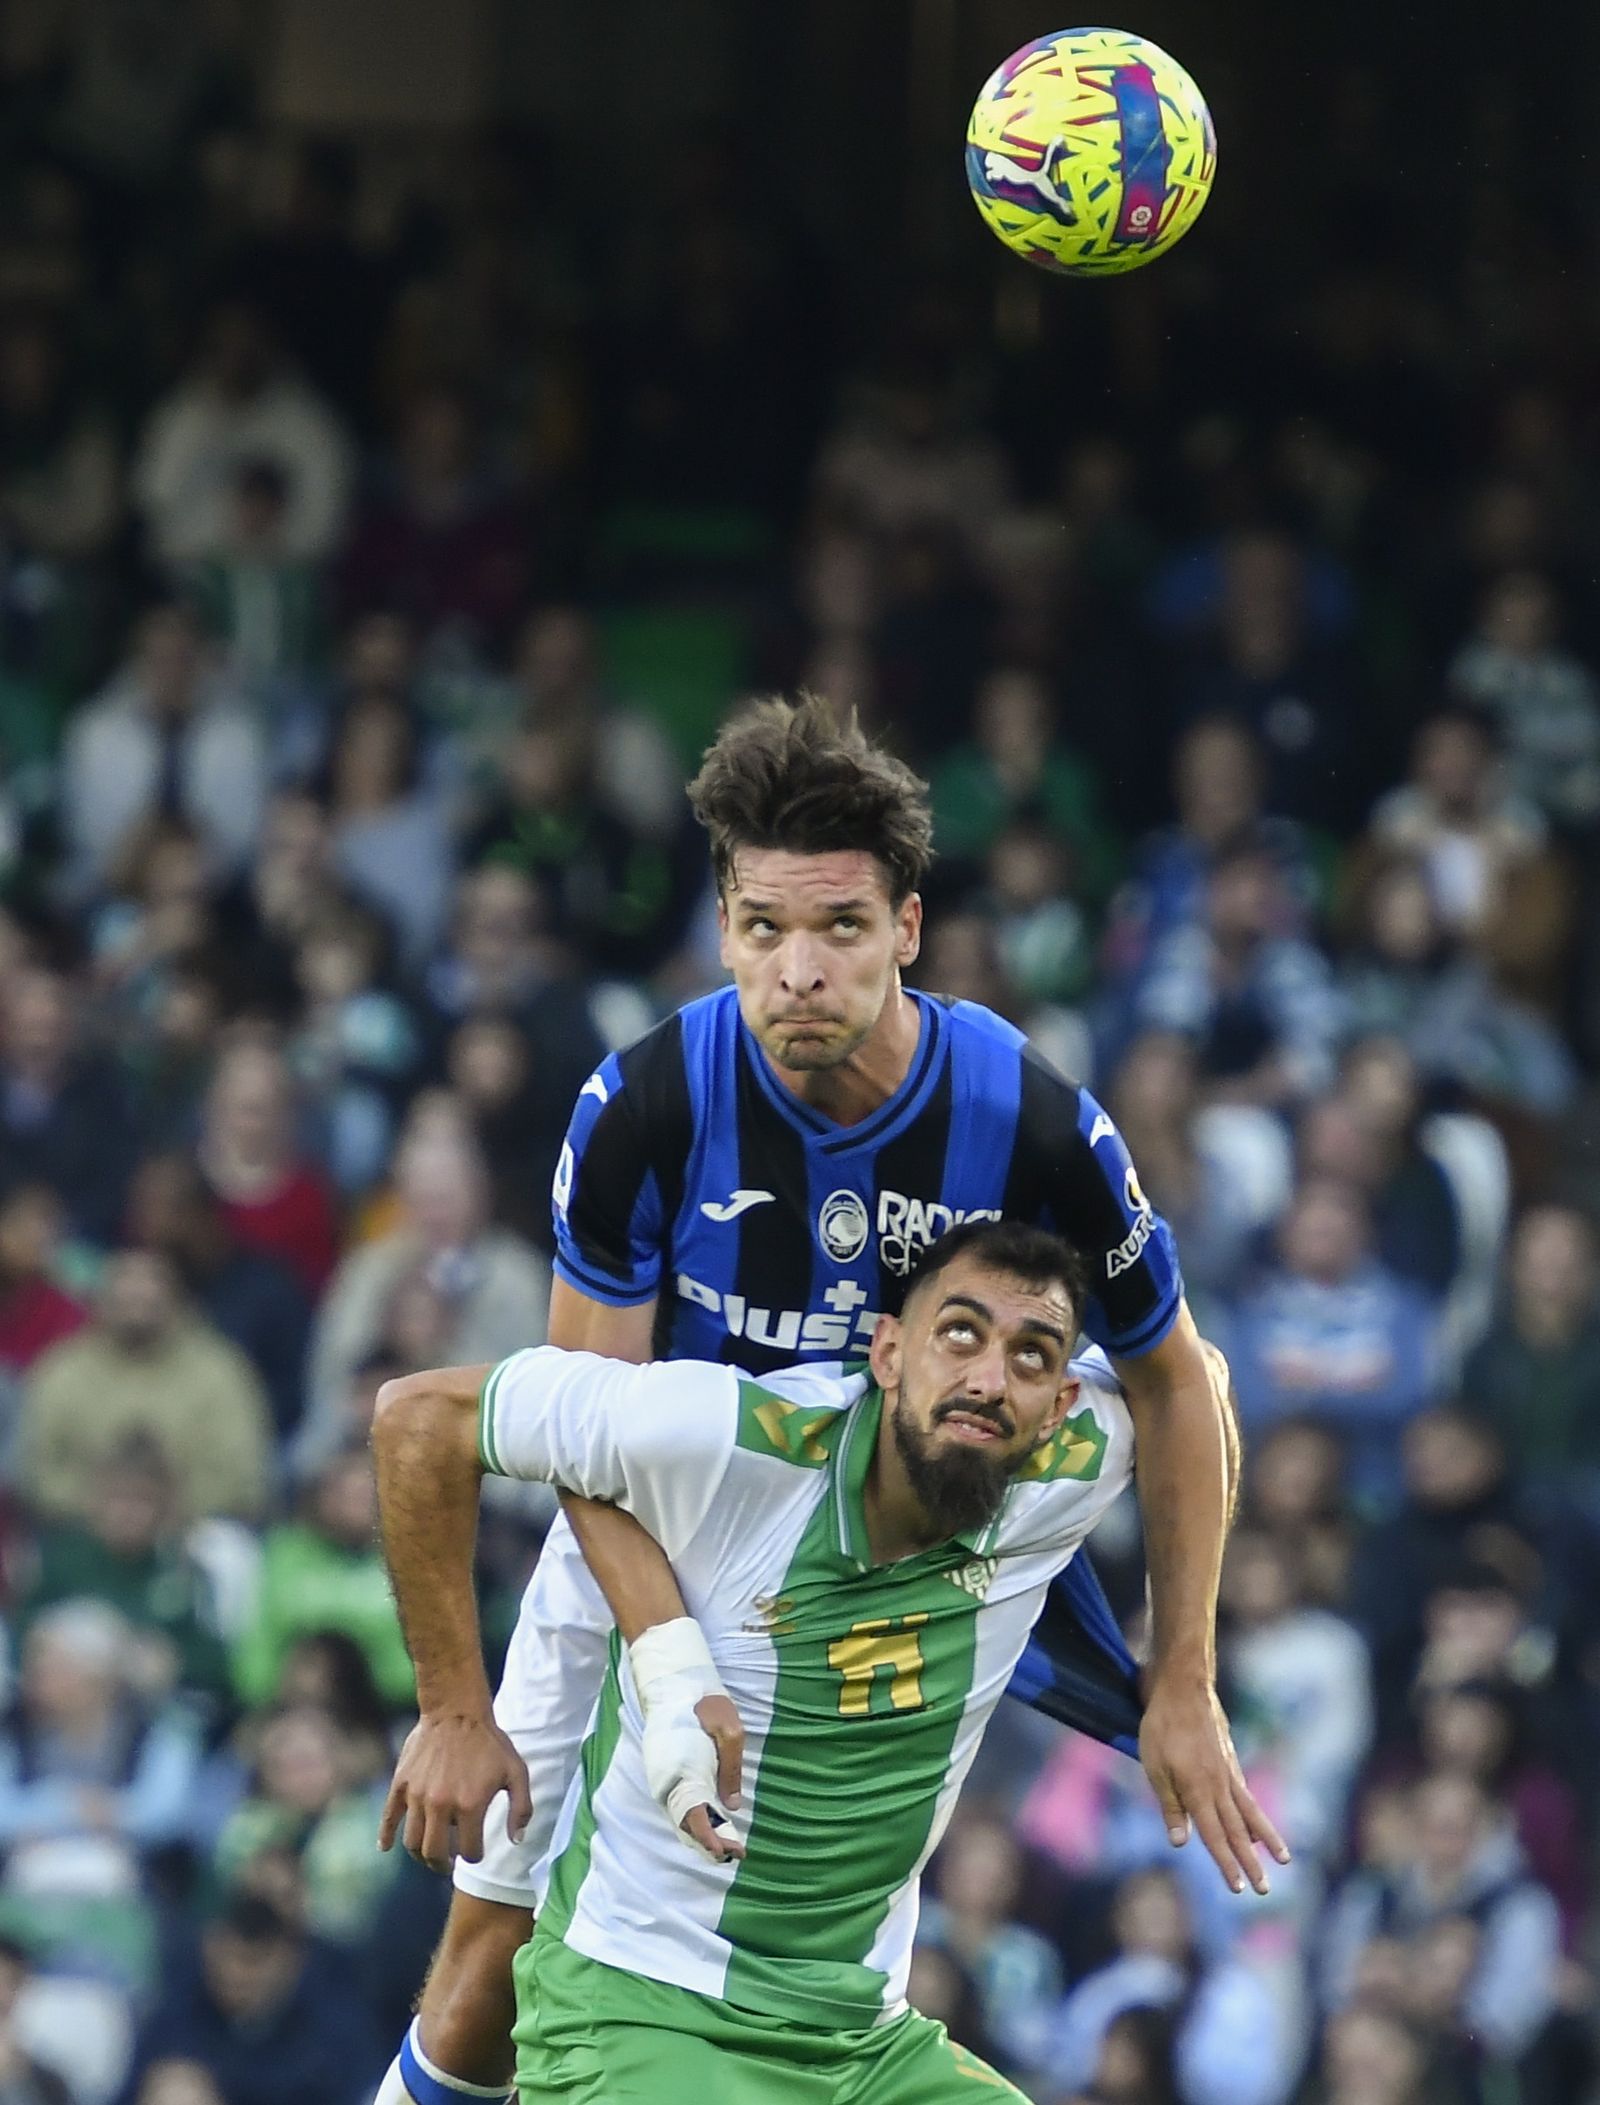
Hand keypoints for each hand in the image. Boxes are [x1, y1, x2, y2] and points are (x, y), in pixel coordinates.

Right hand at [378, 1711, 533, 1874]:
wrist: (456, 1710)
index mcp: (470, 1805)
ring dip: (421, 1854)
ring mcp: (417, 1796)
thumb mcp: (516, 1771)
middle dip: (443, 1864)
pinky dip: (385, 1837)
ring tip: (431, 1852)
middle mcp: (440, 1805)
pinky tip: (385, 1847)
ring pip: (412, 1842)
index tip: (475, 1852)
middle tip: (449, 1862)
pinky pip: (388, 1818)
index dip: (475, 1856)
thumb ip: (521, 1808)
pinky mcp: (401, 1784)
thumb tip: (516, 1841)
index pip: (469, 1851)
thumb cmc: (489, 1742)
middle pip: (435, 1854)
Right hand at [640, 1688, 746, 1864]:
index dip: (712, 1839)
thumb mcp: (729, 1730)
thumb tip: (733, 1805)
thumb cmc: (704, 1705)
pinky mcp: (667, 1778)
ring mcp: (664, 1781)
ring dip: (702, 1836)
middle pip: (687, 1824)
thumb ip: (730, 1769)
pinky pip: (679, 1807)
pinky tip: (710, 1828)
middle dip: (710, 1843)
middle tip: (736, 1854)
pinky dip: (694, 1822)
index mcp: (683, 1772)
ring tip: (727, 1849)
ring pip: (681, 1819)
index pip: (695, 1817)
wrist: (674, 1687)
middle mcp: (668, 1782)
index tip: (731, 1851)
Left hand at [1138, 1673, 1288, 1895]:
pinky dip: (1253, 1812)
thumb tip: (1181, 1842)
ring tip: (1284, 1859)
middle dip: (1251, 1862)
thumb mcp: (1154, 1767)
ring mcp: (1228, 1772)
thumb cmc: (1161, 1726)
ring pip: (1249, 1813)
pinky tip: (1255, 1824)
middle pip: (1237, 1831)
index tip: (1240, 1889)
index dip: (1227, 1864)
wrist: (1183, 1686)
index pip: (1215, 1837)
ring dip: (1264, 1839)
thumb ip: (1170, 1806)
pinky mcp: (1229, 1759)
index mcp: (1198, 1791)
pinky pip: (1244, 1793)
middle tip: (1266, 1890)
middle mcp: (1219, 1786)